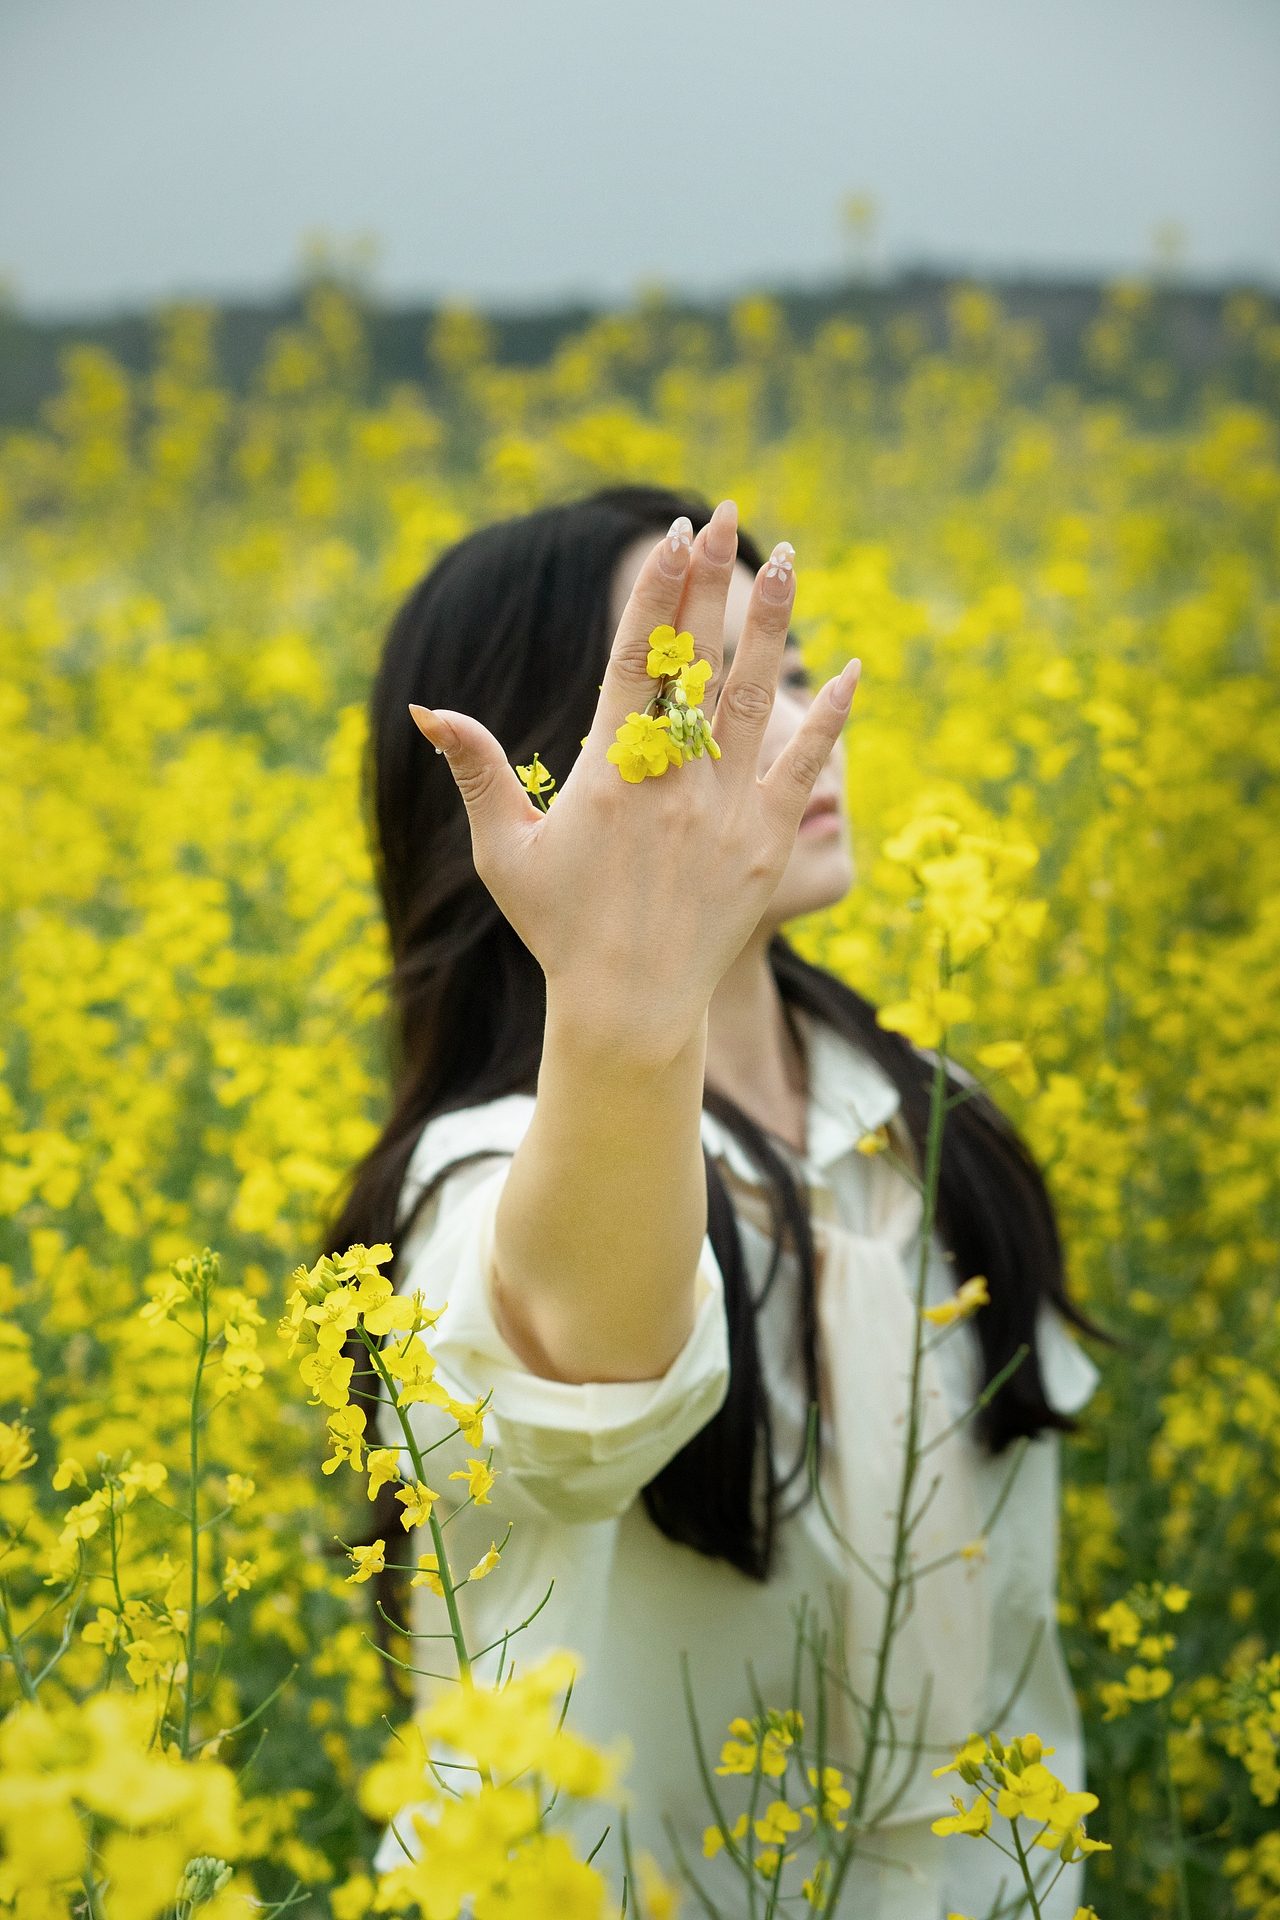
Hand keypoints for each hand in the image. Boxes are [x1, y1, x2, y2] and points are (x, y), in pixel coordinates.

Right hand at [410, 501, 859, 1066]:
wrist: (630, 1007)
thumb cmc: (560, 926)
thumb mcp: (504, 852)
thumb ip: (477, 771)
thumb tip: (428, 709)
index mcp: (610, 774)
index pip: (637, 658)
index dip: (658, 591)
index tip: (677, 537)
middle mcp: (673, 782)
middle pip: (698, 659)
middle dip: (713, 580)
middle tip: (729, 513)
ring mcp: (726, 811)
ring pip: (756, 697)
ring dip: (774, 624)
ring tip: (789, 559)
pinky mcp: (767, 843)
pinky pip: (805, 765)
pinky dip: (828, 717)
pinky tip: (849, 670)